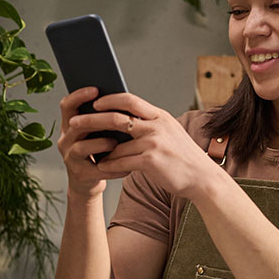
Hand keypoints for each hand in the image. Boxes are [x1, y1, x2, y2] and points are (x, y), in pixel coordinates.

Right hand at [57, 87, 121, 198]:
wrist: (89, 182)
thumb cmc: (99, 152)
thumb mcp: (98, 133)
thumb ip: (104, 119)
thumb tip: (125, 101)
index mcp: (70, 125)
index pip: (67, 105)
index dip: (78, 96)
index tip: (95, 89)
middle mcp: (65, 140)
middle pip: (75, 124)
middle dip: (94, 119)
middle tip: (113, 116)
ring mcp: (70, 158)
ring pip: (81, 147)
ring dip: (100, 143)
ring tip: (116, 142)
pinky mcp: (80, 174)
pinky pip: (96, 170)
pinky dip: (113, 167)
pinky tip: (127, 166)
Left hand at [86, 92, 225, 200]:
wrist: (202, 178)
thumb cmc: (183, 157)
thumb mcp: (170, 133)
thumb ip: (150, 125)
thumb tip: (124, 121)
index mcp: (160, 116)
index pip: (130, 100)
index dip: (109, 99)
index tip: (94, 102)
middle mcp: (156, 126)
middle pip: (117, 118)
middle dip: (92, 120)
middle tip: (75, 123)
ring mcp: (154, 143)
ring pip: (117, 144)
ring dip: (101, 150)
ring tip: (90, 152)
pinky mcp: (151, 161)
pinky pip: (122, 162)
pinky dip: (110, 166)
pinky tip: (103, 168)